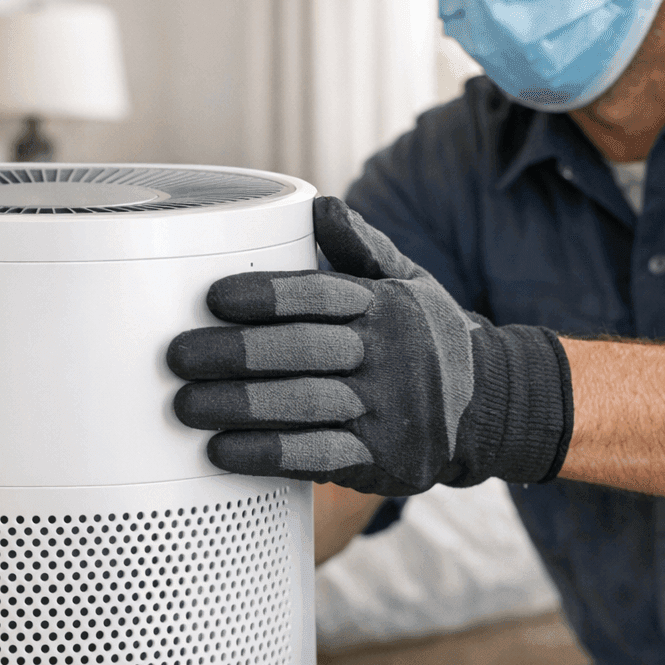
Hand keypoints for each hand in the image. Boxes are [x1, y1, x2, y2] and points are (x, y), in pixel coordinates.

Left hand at [167, 197, 573, 495]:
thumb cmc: (423, 335)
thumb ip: (359, 247)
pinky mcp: (380, 459)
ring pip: (304, 405)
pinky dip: (266, 455)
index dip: (265, 295)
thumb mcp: (407, 281)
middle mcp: (387, 356)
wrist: (488, 405)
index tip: (212, 298)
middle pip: (302, 351)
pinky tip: (222, 451)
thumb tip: (316, 205)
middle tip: (176, 356)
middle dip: (234, 354)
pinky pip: (317, 457)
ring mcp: (385, 410)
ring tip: (184, 405)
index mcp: (384, 305)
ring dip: (238, 407)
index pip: (319, 294)